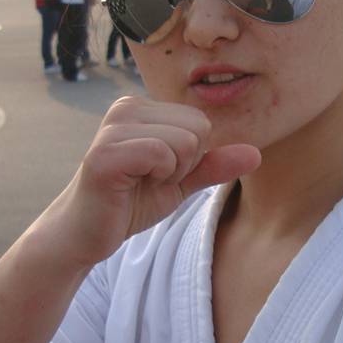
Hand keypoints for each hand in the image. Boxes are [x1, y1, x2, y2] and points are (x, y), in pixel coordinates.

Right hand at [43, 97, 260, 267]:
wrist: (86, 234)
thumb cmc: (129, 204)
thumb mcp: (179, 182)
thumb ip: (213, 165)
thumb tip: (256, 154)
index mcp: (141, 108)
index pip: (202, 122)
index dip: (191, 158)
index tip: (158, 174)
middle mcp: (126, 108)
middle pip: (198, 128)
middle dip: (184, 165)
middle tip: (149, 181)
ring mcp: (113, 127)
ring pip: (185, 141)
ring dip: (171, 173)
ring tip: (139, 183)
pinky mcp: (106, 152)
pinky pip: (162, 154)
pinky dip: (158, 177)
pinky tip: (132, 186)